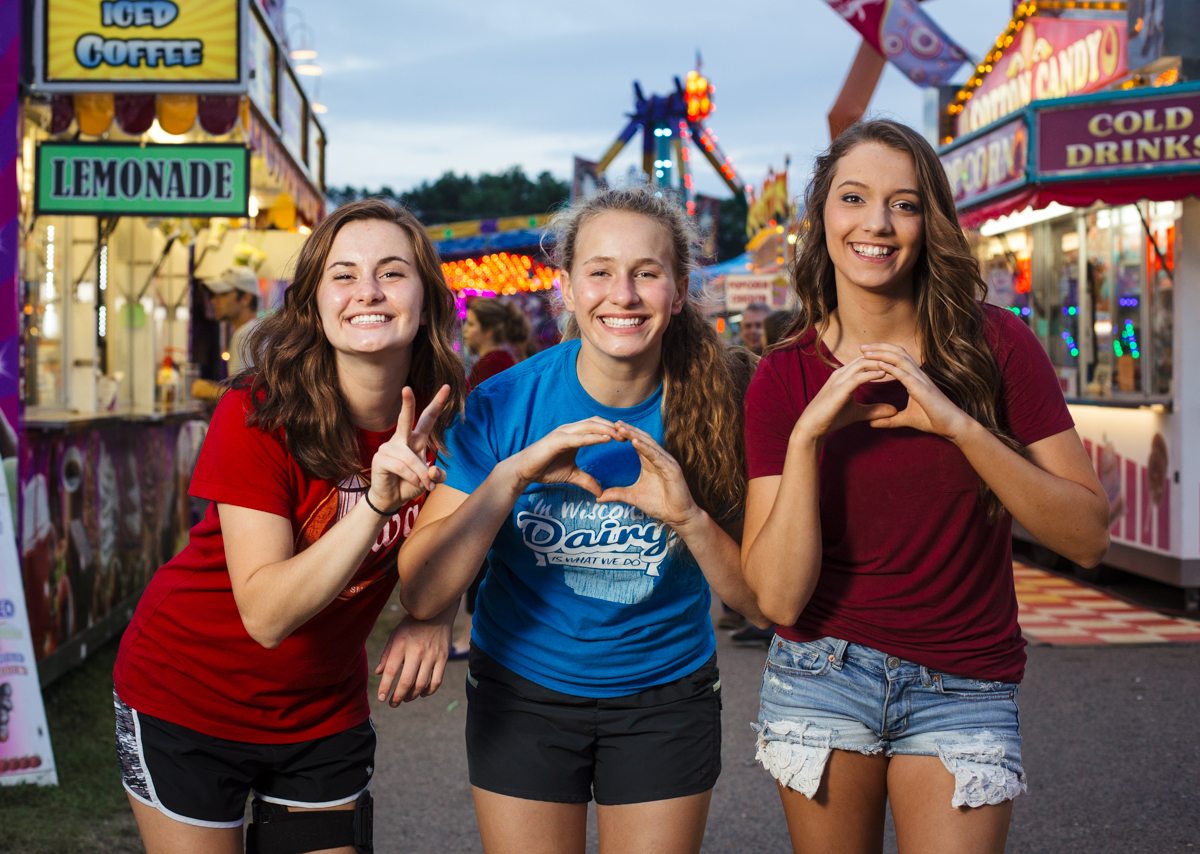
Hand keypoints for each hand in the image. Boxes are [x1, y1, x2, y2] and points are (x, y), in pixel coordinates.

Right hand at [369, 385, 450, 509]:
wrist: (392, 498)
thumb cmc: (411, 484)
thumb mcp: (431, 481)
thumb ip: (438, 476)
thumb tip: (433, 470)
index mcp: (416, 439)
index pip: (428, 418)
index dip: (437, 403)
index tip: (447, 387)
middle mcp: (402, 439)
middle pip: (406, 419)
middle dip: (407, 404)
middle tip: (406, 388)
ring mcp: (389, 448)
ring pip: (411, 458)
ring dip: (421, 475)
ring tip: (424, 485)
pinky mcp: (380, 458)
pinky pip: (401, 467)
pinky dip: (412, 478)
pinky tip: (413, 483)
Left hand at [374, 604, 454, 706]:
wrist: (436, 612)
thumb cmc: (412, 625)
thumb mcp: (395, 635)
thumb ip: (386, 654)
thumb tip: (378, 673)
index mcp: (401, 645)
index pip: (390, 671)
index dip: (385, 687)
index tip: (381, 698)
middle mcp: (416, 651)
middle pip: (406, 681)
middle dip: (397, 697)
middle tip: (393, 704)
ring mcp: (431, 656)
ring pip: (421, 684)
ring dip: (412, 696)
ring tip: (405, 699)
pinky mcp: (443, 658)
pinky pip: (436, 681)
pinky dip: (429, 691)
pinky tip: (422, 693)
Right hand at [508, 417, 621, 495]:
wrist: (523, 471)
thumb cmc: (544, 469)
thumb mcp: (572, 476)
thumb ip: (587, 481)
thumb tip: (601, 492)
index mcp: (574, 435)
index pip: (597, 427)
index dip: (612, 430)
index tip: (627, 438)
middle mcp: (569, 430)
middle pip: (596, 422)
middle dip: (613, 427)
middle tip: (629, 435)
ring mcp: (563, 433)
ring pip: (589, 426)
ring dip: (607, 430)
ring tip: (621, 436)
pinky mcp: (557, 440)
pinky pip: (578, 437)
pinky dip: (593, 437)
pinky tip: (605, 439)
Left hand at [597, 422, 699, 529]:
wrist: (678, 516)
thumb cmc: (659, 504)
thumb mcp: (633, 497)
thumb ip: (617, 494)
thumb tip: (598, 497)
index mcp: (651, 461)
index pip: (637, 443)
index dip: (626, 435)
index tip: (611, 428)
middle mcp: (659, 458)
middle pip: (643, 439)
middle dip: (629, 430)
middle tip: (615, 422)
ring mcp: (667, 462)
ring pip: (649, 444)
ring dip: (635, 435)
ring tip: (622, 428)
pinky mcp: (672, 469)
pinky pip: (657, 456)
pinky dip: (646, 448)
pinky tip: (635, 442)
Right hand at [792, 357, 897, 442]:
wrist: (812, 427)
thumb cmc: (831, 418)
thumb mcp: (857, 413)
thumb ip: (874, 410)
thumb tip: (893, 410)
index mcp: (844, 376)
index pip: (865, 360)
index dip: (881, 359)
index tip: (898, 362)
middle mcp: (841, 374)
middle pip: (865, 357)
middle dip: (883, 356)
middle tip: (901, 358)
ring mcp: (839, 380)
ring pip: (862, 364)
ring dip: (879, 363)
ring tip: (895, 364)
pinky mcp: (839, 390)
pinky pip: (857, 377)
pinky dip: (871, 374)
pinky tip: (884, 374)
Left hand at [861, 344, 971, 439]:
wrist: (952, 426)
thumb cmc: (933, 420)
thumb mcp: (906, 419)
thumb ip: (890, 419)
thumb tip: (872, 423)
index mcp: (915, 378)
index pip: (898, 357)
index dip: (882, 352)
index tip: (865, 352)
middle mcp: (918, 375)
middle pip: (898, 353)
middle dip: (879, 348)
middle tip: (861, 347)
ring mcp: (921, 380)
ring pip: (901, 360)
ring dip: (882, 354)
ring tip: (866, 353)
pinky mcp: (923, 389)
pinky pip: (906, 375)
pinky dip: (892, 368)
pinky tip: (880, 365)